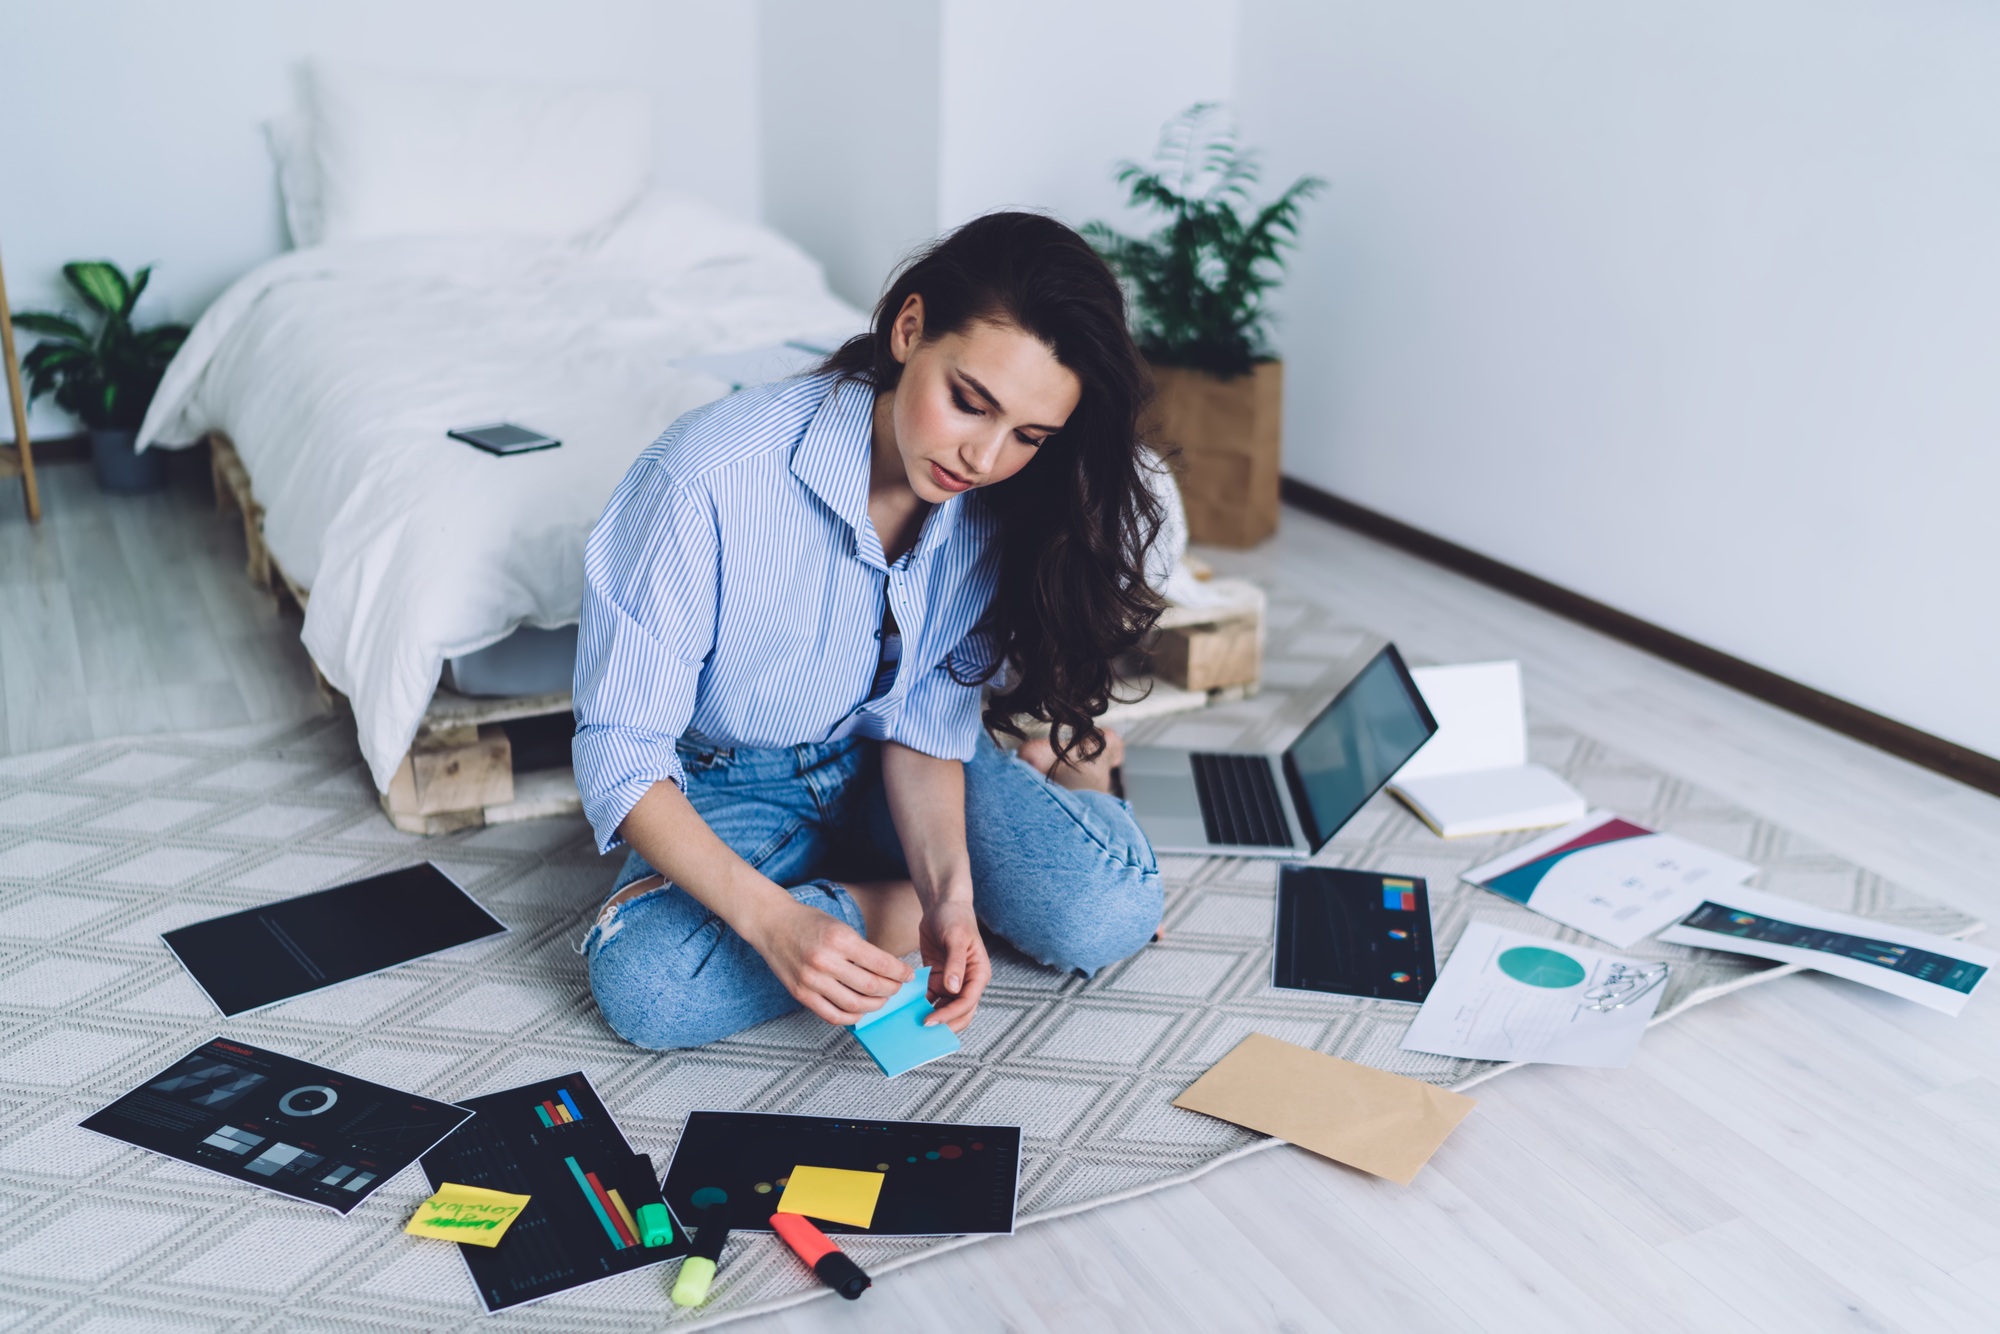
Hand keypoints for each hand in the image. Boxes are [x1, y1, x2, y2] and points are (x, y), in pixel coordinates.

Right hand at [749, 899, 912, 1026]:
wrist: (772, 923)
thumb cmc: (809, 923)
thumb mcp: (840, 927)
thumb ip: (862, 950)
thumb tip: (889, 972)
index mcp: (839, 939)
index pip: (880, 963)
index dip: (900, 972)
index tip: (908, 975)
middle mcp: (825, 960)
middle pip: (870, 986)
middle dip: (891, 990)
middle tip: (897, 988)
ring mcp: (811, 980)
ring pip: (854, 1004)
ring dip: (875, 1005)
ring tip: (881, 1000)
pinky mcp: (801, 994)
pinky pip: (832, 1015)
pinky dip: (851, 1017)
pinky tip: (860, 1011)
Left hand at [918, 897, 989, 1033]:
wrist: (942, 906)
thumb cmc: (955, 919)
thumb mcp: (956, 938)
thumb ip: (956, 963)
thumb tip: (954, 988)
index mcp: (978, 974)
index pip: (967, 1002)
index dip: (950, 1014)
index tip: (931, 1020)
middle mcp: (967, 982)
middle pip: (960, 1012)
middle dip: (944, 1023)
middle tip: (923, 1030)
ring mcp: (951, 982)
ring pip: (944, 1009)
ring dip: (932, 1017)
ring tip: (912, 1025)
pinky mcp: (937, 979)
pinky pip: (930, 998)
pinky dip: (921, 1005)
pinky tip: (907, 1010)